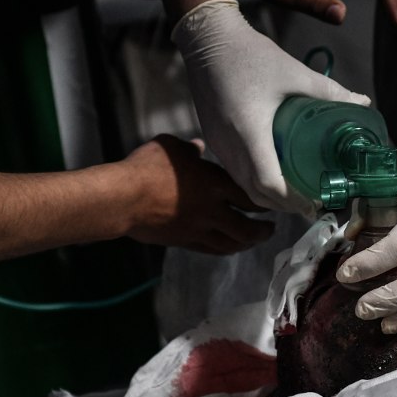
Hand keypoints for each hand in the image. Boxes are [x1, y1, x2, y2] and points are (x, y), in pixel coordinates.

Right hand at [121, 134, 274, 253]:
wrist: (123, 199)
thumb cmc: (146, 167)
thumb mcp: (171, 147)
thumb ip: (190, 150)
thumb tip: (198, 147)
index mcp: (214, 183)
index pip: (250, 196)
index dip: (265, 202)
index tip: (274, 202)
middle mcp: (212, 210)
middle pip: (247, 228)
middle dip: (263, 230)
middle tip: (271, 228)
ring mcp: (198, 229)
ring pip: (231, 244)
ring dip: (247, 244)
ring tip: (254, 241)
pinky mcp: (183, 241)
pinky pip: (211, 249)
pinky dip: (224, 249)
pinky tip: (227, 247)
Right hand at [171, 0, 370, 213]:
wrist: (208, 40)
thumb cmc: (251, 55)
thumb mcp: (294, 73)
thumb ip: (330, 91)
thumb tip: (363, 103)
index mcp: (249, 131)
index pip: (268, 183)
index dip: (292, 201)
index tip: (314, 204)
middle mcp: (228, 145)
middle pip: (255, 193)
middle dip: (284, 204)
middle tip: (311, 202)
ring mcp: (216, 144)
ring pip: (242, 184)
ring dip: (268, 195)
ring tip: (295, 192)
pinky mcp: (212, 138)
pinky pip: (233, 171)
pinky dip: (254, 180)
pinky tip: (273, 172)